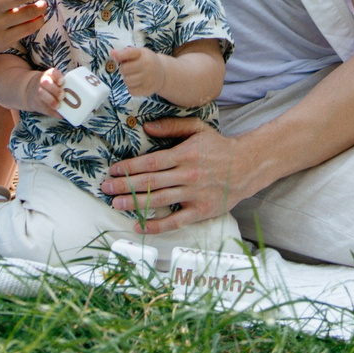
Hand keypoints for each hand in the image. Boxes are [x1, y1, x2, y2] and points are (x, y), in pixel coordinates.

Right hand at [29, 68, 63, 115]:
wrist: (31, 90)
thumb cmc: (51, 86)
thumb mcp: (53, 79)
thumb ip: (64, 85)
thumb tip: (82, 95)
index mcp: (49, 74)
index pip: (53, 72)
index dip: (58, 77)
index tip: (62, 82)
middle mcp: (42, 82)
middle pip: (46, 82)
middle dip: (55, 90)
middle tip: (62, 96)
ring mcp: (38, 92)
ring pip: (42, 94)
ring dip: (51, 101)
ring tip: (58, 106)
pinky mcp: (37, 103)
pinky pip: (43, 108)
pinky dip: (52, 112)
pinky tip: (59, 114)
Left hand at [102, 120, 266, 231]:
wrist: (247, 167)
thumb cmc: (219, 147)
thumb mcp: (198, 128)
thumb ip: (172, 126)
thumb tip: (146, 127)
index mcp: (184, 155)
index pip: (151, 163)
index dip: (129, 167)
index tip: (113, 170)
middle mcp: (187, 175)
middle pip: (150, 182)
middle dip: (125, 186)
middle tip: (106, 189)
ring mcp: (194, 195)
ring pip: (159, 201)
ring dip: (135, 203)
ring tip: (116, 205)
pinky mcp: (201, 211)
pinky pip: (175, 221)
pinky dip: (157, 226)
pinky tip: (140, 226)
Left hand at [107, 45, 168, 99]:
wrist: (163, 73)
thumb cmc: (146, 61)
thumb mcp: (138, 53)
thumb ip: (124, 53)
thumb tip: (112, 53)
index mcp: (144, 54)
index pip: (128, 53)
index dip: (119, 55)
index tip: (117, 57)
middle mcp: (147, 66)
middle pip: (124, 69)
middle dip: (123, 69)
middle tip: (129, 69)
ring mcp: (148, 79)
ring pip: (127, 81)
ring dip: (127, 79)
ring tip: (133, 76)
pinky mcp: (148, 90)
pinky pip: (132, 91)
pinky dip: (131, 88)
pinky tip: (137, 83)